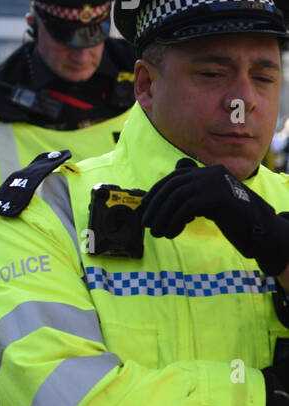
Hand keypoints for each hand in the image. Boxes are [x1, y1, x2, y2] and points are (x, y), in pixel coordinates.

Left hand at [140, 158, 288, 273]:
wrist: (260, 230)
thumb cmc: (231, 218)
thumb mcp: (207, 202)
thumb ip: (189, 196)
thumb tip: (158, 201)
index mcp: (207, 171)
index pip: (174, 177)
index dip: (156, 192)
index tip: (145, 207)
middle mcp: (210, 173)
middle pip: (173, 186)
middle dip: (156, 206)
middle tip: (148, 224)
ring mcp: (215, 183)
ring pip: (177, 198)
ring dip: (163, 217)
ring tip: (158, 233)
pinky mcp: (218, 197)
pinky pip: (187, 208)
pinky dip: (175, 221)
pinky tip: (172, 233)